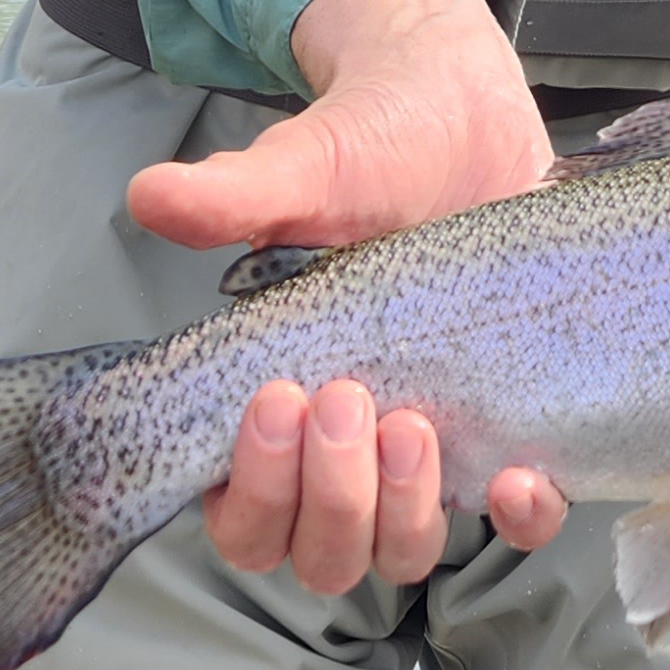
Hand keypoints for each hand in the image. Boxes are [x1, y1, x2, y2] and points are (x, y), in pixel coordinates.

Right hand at [126, 0, 565, 593]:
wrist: (464, 114)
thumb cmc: (369, 146)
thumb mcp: (305, 169)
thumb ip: (233, 195)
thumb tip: (150, 195)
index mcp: (275, 412)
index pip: (244, 519)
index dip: (255, 493)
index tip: (276, 402)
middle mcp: (345, 450)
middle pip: (322, 555)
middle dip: (330, 500)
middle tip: (346, 401)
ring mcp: (427, 447)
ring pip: (403, 551)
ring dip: (404, 512)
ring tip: (414, 426)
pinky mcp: (505, 428)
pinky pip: (513, 516)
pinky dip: (518, 517)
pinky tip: (519, 477)